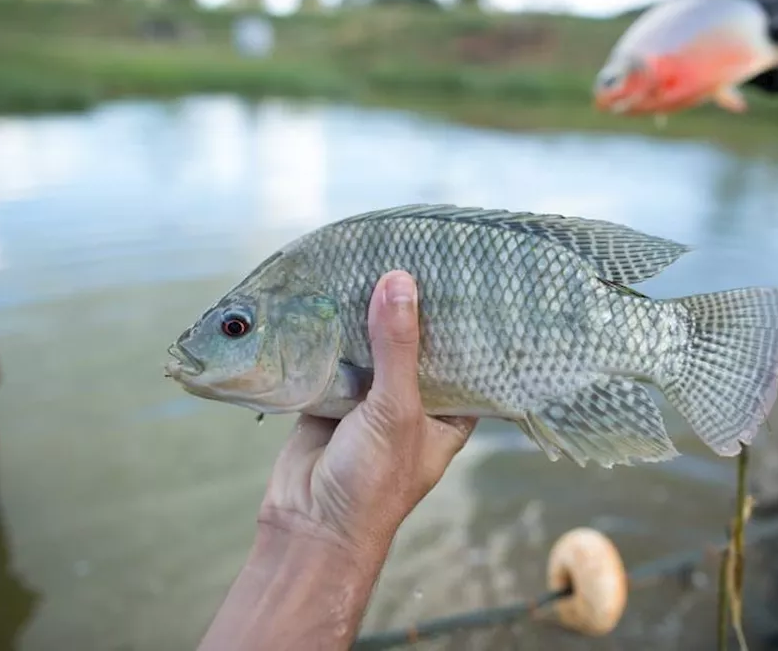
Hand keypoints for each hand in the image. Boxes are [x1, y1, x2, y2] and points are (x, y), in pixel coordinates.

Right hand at [258, 269, 477, 559]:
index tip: (469, 275)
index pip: (466, 358)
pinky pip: (335, 357)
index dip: (466, 322)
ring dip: (368, 316)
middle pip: (416, 346)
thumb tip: (399, 281)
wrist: (308, 525)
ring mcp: (371, 401)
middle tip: (416, 251)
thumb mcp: (395, 410)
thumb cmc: (373, 482)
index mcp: (448, 413)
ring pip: (373, 348)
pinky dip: (332, 333)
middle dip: (411, 310)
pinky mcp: (332, 398)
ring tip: (374, 259)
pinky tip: (332, 292)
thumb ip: (398, 347)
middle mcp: (413, 404)